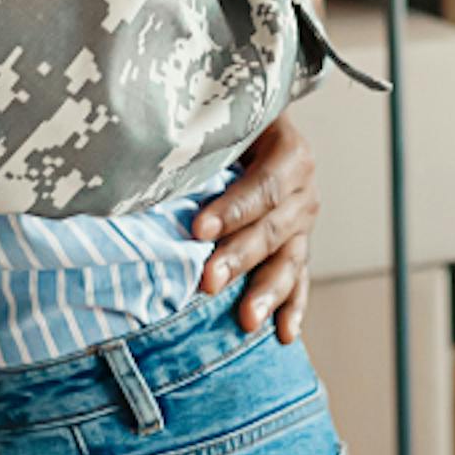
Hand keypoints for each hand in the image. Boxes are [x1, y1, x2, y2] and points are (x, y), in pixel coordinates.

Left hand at [193, 117, 318, 343]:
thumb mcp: (220, 120)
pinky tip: (283, 333)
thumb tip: (151, 168)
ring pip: (289, 260)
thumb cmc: (224, 123)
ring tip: (247, 321)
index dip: (234, 208)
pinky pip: (298, 280)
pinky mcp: (296, 248)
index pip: (264, 185)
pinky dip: (292, 307)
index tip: (199, 229)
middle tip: (208, 281)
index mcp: (289, 152)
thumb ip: (201, 141)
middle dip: (239, 257)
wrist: (254, 128)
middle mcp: (303, 190)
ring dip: (267, 292)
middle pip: (273, 228)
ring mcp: (303, 224)